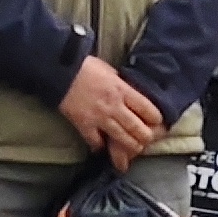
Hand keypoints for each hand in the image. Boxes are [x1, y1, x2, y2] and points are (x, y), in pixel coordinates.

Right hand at [59, 54, 166, 169]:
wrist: (60, 71)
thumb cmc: (86, 67)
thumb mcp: (112, 72)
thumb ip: (123, 86)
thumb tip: (133, 95)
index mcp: (123, 90)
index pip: (147, 109)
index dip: (155, 118)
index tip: (157, 122)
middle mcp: (114, 105)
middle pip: (137, 128)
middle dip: (145, 137)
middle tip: (147, 140)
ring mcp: (98, 117)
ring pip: (121, 138)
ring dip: (130, 146)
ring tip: (134, 149)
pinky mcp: (83, 124)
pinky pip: (96, 141)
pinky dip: (100, 146)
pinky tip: (103, 147)